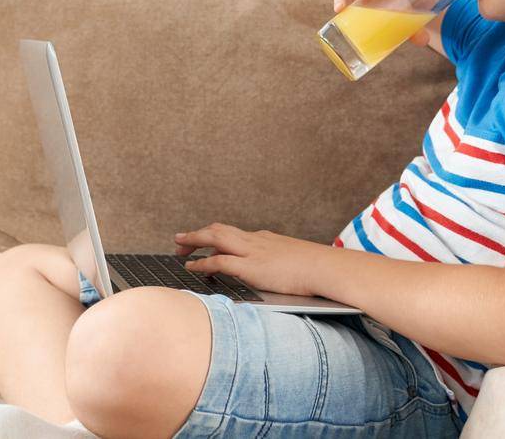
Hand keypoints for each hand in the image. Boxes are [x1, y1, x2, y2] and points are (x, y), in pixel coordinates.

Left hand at [174, 223, 327, 297]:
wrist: (327, 268)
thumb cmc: (318, 269)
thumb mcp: (296, 262)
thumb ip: (284, 265)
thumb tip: (282, 275)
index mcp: (265, 239)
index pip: (234, 233)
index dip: (215, 237)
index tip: (206, 243)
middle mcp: (255, 240)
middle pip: (219, 229)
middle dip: (198, 234)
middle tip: (180, 240)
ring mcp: (252, 252)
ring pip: (214, 238)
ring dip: (193, 240)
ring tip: (178, 247)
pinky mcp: (250, 266)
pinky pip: (218, 261)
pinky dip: (201, 263)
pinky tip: (191, 267)